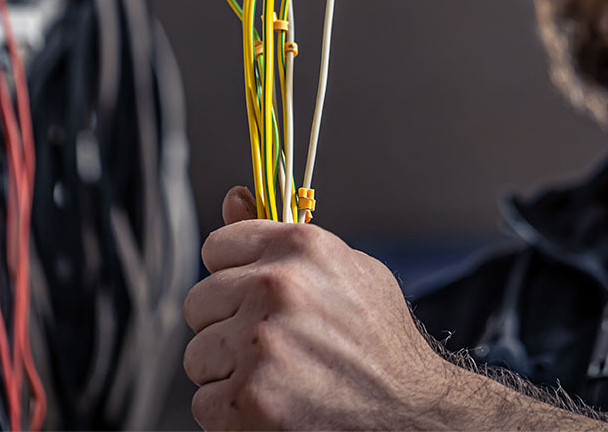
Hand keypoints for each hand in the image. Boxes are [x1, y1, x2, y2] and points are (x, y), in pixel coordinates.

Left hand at [182, 187, 449, 429]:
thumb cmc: (378, 336)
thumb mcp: (342, 265)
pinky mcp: (249, 400)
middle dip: (225, 324)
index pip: (216, 247)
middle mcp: (275, 286)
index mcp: (299, 245)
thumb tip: (233, 197)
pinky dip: (230, 413)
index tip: (247, 294)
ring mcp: (259, 344)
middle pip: (198, 301)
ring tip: (273, 375)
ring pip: (197, 354)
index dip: (231, 274)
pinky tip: (271, 405)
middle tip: (266, 342)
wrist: (410, 409)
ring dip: (226, 370)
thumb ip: (279, 233)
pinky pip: (204, 402)